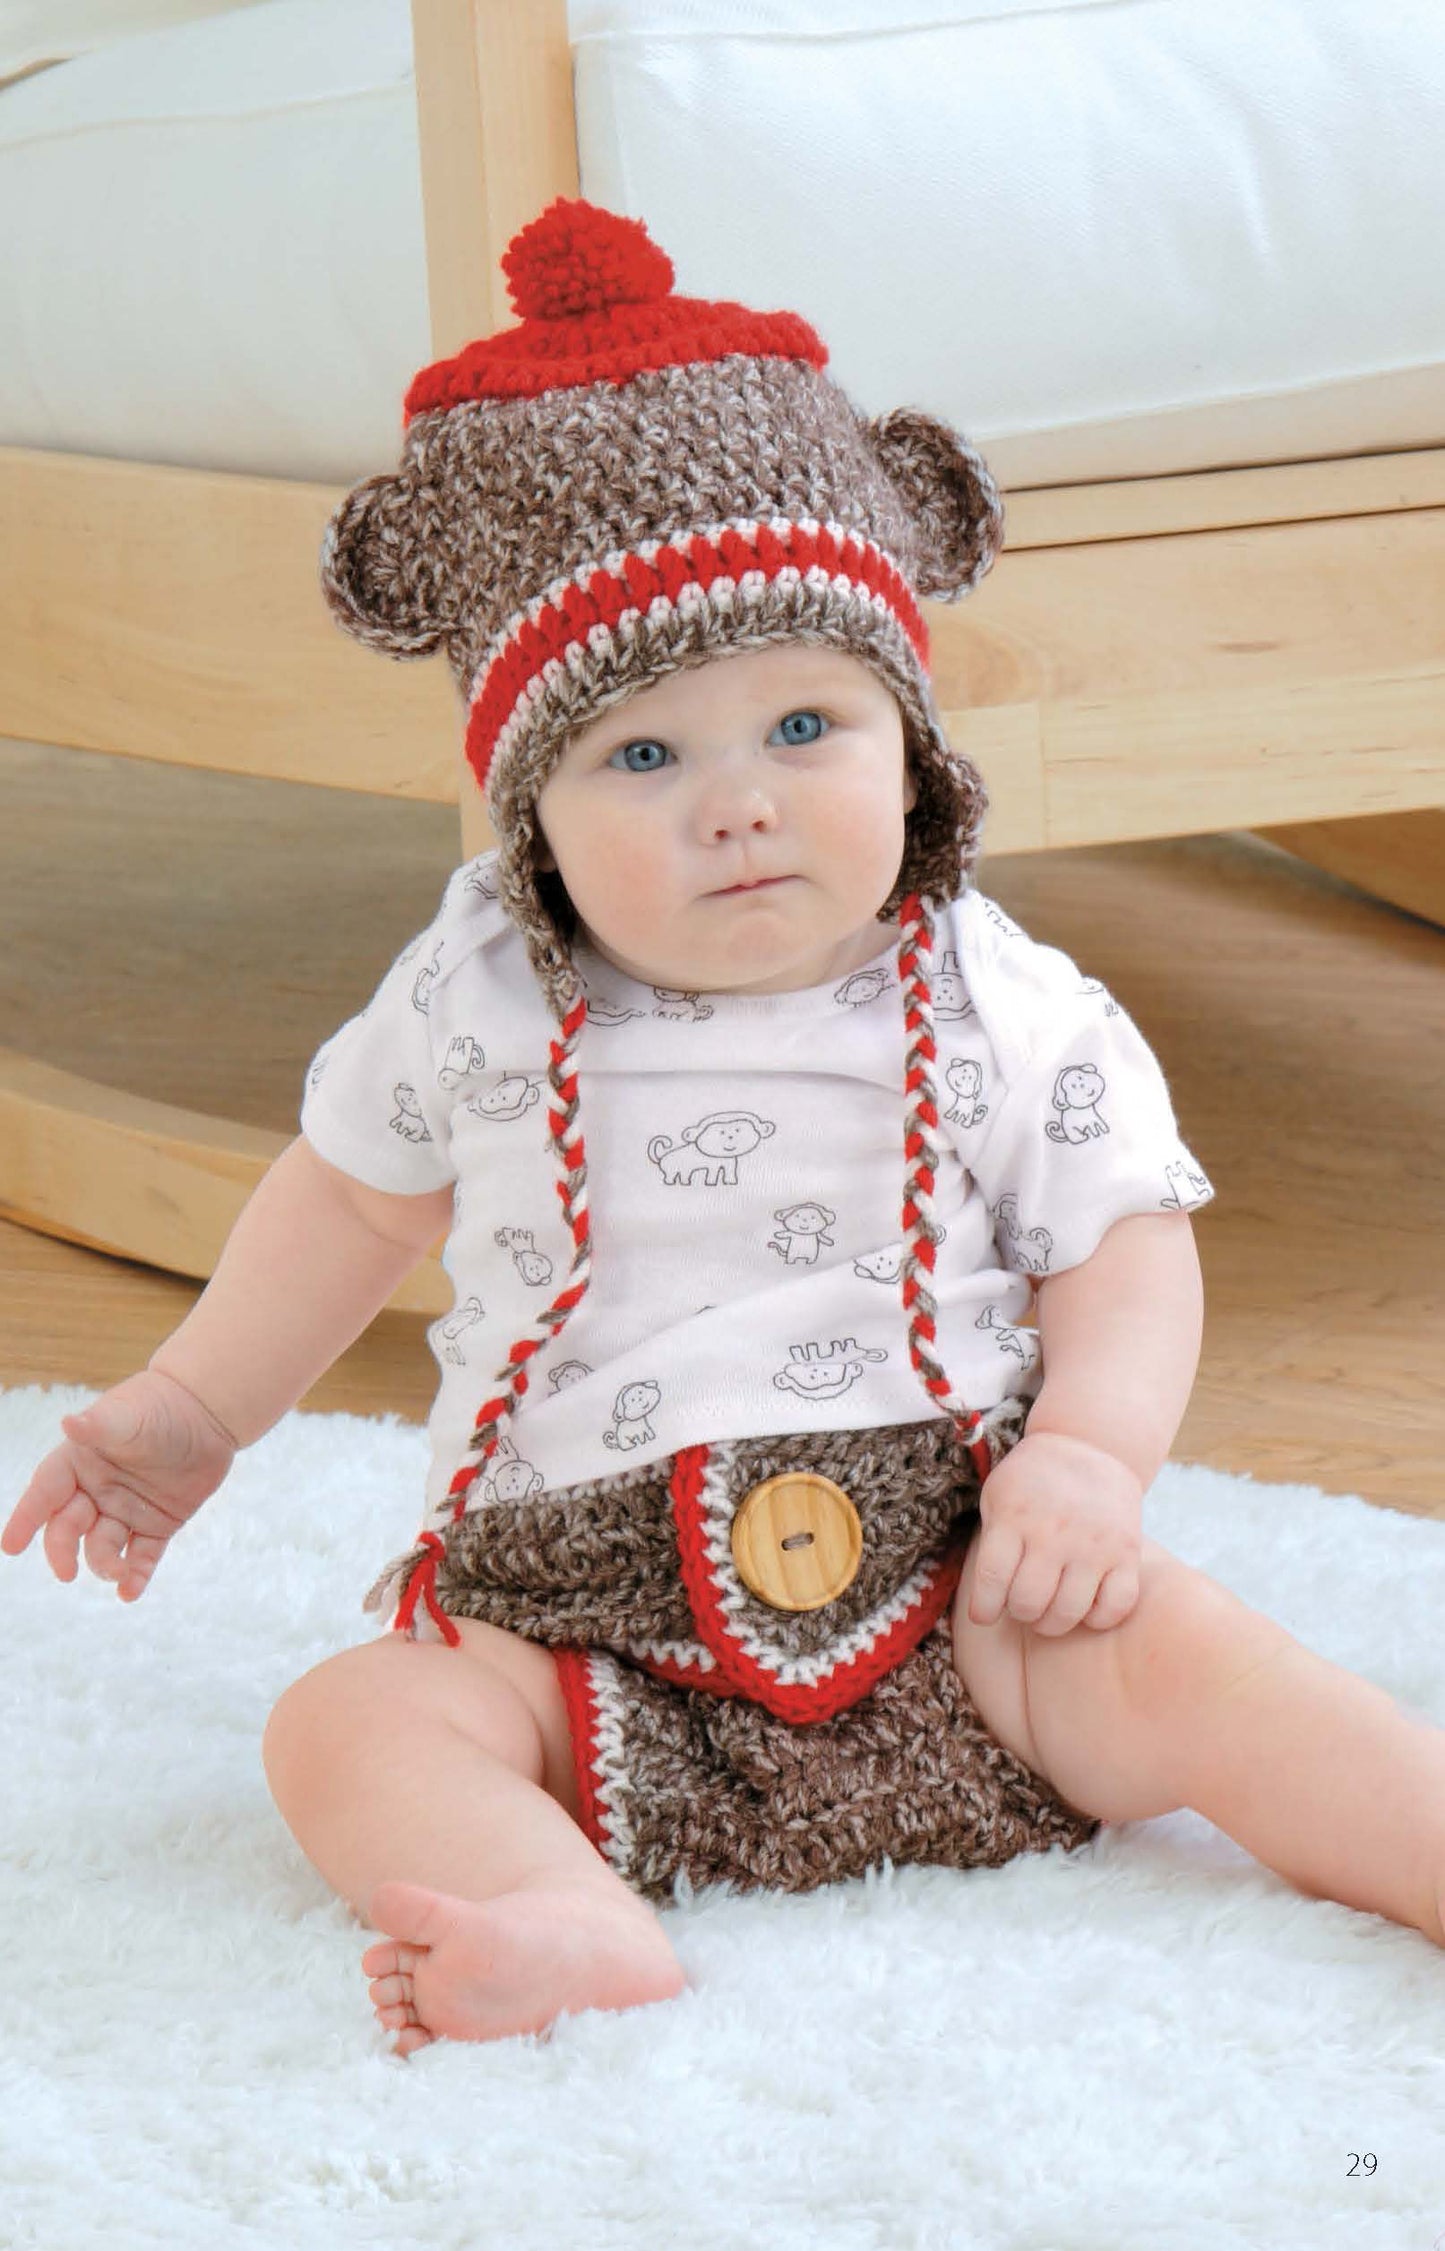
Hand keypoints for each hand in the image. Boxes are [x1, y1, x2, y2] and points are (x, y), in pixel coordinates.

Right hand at [0, 1369, 236, 1602]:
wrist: (208, 1412)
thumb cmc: (160, 1407)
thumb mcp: (128, 1418)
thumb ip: (99, 1427)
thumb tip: (69, 1423)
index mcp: (79, 1462)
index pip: (45, 1493)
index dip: (26, 1518)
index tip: (11, 1546)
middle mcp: (96, 1490)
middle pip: (68, 1528)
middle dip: (63, 1551)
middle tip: (67, 1572)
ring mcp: (125, 1510)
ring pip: (103, 1547)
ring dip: (104, 1565)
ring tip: (117, 1573)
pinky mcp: (157, 1525)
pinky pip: (142, 1556)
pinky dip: (136, 1576)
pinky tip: (130, 1593)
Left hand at [967, 1428, 1142, 1635]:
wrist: (1090, 1444)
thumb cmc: (1033, 1480)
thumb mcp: (998, 1496)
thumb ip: (991, 1542)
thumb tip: (986, 1600)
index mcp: (1014, 1517)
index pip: (991, 1581)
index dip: (984, 1609)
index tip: (985, 1614)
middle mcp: (1053, 1532)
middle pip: (1028, 1603)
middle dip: (1020, 1612)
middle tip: (1023, 1602)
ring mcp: (1093, 1544)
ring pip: (1068, 1612)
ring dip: (1052, 1622)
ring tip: (1049, 1610)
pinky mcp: (1126, 1552)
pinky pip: (1115, 1607)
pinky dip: (1097, 1618)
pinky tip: (1086, 1605)